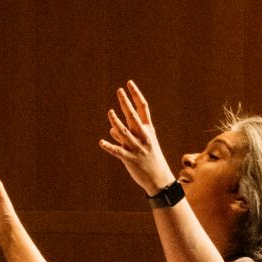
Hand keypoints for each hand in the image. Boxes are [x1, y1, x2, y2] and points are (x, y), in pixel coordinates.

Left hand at [99, 80, 175, 194]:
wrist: (159, 178)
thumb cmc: (150, 159)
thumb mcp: (142, 144)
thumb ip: (126, 135)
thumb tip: (112, 128)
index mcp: (148, 130)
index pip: (143, 108)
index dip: (136, 95)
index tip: (129, 83)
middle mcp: (143, 136)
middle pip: (134, 116)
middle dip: (126, 103)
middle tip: (119, 90)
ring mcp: (137, 148)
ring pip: (124, 132)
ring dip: (116, 121)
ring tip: (110, 112)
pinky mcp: (130, 159)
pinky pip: (118, 151)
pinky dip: (109, 146)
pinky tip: (101, 142)